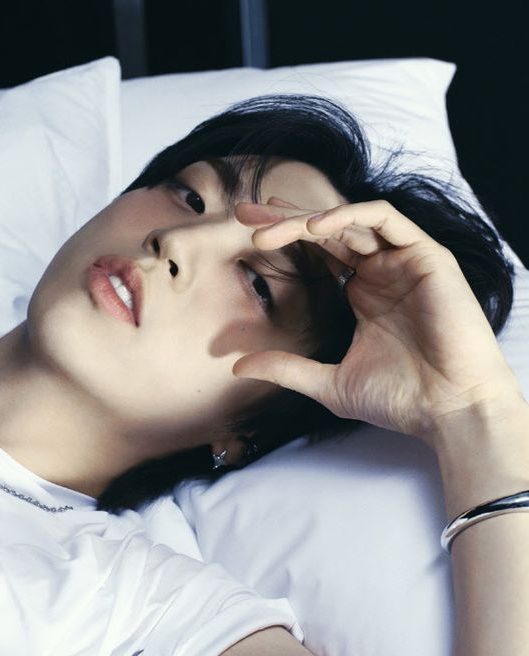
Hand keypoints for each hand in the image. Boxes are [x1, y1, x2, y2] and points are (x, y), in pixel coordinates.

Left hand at [233, 197, 521, 440]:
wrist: (448, 409)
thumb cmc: (399, 398)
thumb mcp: (328, 381)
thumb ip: (286, 368)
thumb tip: (238, 366)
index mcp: (364, 293)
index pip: (320, 251)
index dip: (286, 237)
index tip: (247, 232)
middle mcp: (382, 271)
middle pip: (329, 230)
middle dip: (286, 219)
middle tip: (245, 216)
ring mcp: (404, 261)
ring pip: (351, 220)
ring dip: (307, 219)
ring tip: (268, 230)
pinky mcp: (427, 256)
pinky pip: (386, 220)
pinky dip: (351, 216)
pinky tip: (316, 228)